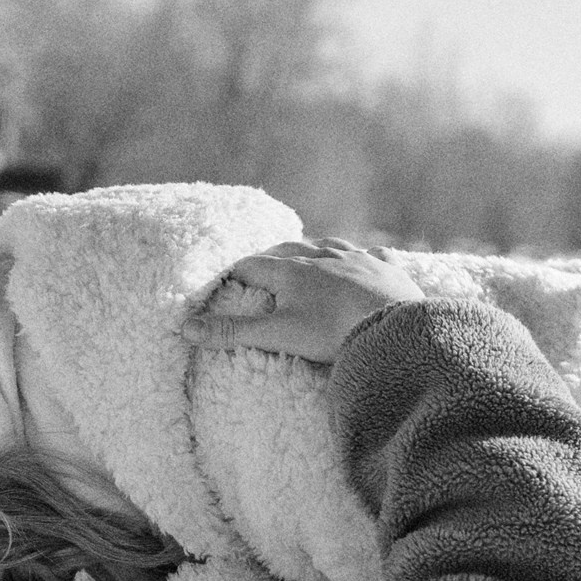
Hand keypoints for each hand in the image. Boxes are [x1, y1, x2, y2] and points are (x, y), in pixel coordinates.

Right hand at [182, 239, 424, 365]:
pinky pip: (373, 253)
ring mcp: (357, 258)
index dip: (236, 272)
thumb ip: (233, 331)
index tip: (227, 279)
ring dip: (314, 249)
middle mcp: (322, 256)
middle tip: (261, 264)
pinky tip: (366, 255)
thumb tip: (187, 328)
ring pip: (328, 245)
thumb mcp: (278, 334)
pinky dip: (364, 255)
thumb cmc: (332, 331)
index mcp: (291, 270)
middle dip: (271, 256)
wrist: (394, 327)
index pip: (253, 265)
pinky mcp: (386, 267)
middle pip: (288, 249)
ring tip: (306, 254)